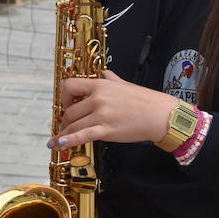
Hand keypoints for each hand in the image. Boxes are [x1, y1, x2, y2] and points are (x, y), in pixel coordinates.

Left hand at [52, 71, 179, 149]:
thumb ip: (110, 78)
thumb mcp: (125, 84)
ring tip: (61, 137)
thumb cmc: (145, 100)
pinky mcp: (106, 130)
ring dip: (65, 132)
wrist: (161, 115)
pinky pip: (82, 136)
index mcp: (101, 85)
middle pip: (70, 110)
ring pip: (74, 124)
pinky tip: (57, 144)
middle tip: (67, 124)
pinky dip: (67, 140)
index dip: (64, 97)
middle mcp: (98, 98)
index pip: (70, 86)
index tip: (67, 104)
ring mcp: (102, 115)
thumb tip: (103, 73)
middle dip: (66, 119)